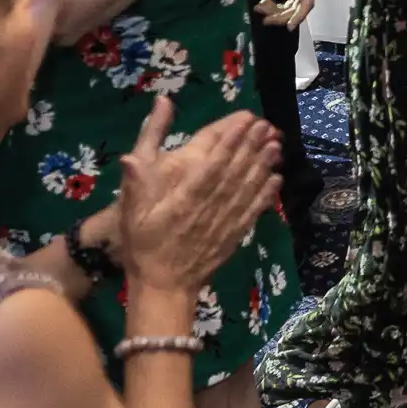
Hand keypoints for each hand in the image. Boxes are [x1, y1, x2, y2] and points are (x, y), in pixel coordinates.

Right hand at [117, 100, 282, 293]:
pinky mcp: (235, 234)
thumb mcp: (130, 211)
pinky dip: (266, 193)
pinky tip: (277, 178)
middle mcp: (210, 206)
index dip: (230, 140)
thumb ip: (136, 179)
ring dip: (263, 165)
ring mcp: (225, 221)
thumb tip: (129, 155)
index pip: (212, 162)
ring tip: (276, 144)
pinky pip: (253, 210)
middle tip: (267, 124)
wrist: (164, 286)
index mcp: (184, 198)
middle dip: (252, 145)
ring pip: (248, 187)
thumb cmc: (143, 244)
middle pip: (235, 171)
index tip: (244, 121)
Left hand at [252, 0, 316, 29]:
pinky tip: (261, 5)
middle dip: (282, 16)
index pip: (307, 2)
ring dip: (275, 12)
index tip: (289, 27)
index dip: (299, 16)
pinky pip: (284, 3)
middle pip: (298, 8)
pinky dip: (273, 6)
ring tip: (259, 9)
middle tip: (265, 20)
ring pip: (290, 8)